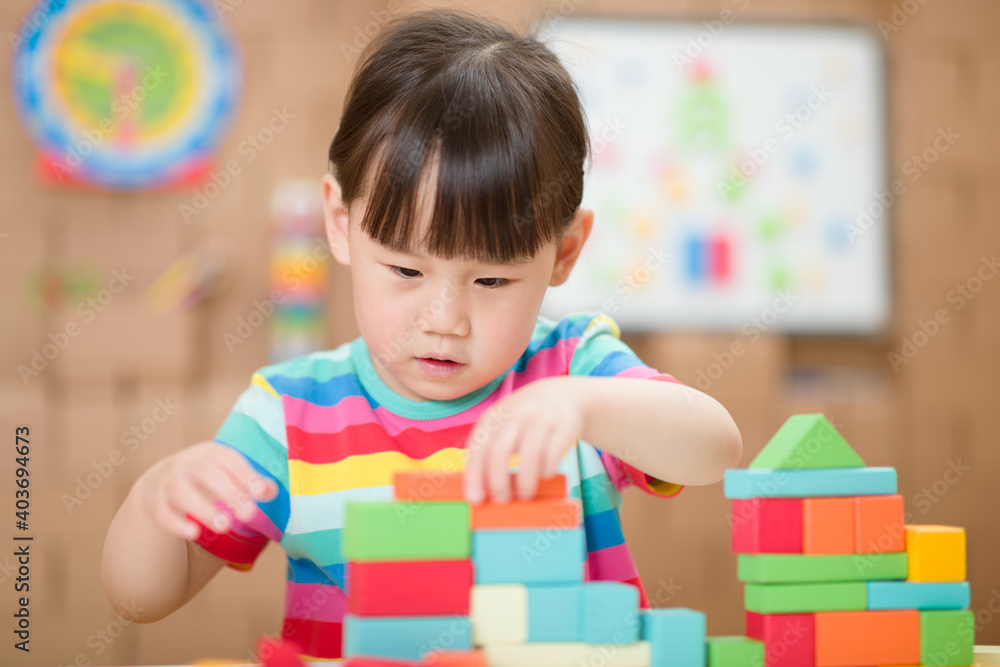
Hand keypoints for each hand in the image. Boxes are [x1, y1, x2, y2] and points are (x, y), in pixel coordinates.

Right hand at [139, 441, 276, 540]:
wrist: (160, 482)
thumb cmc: (207, 478)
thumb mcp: (228, 473)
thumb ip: (251, 482)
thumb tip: (271, 491)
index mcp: (208, 452)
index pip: (227, 459)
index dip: (244, 474)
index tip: (260, 492)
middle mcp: (186, 463)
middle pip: (206, 473)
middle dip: (229, 493)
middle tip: (249, 514)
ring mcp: (168, 482)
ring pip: (182, 492)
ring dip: (204, 509)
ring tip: (225, 527)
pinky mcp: (156, 503)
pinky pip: (163, 513)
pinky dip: (177, 523)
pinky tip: (194, 533)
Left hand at [463, 377, 585, 503]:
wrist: (563, 395)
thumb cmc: (525, 420)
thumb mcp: (503, 425)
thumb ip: (489, 450)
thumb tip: (478, 489)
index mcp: (495, 417)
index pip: (478, 447)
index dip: (475, 474)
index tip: (475, 498)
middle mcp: (516, 416)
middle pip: (500, 451)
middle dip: (498, 481)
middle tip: (502, 500)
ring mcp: (541, 420)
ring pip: (529, 454)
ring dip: (525, 481)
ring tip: (525, 494)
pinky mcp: (564, 427)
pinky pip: (553, 453)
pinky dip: (547, 469)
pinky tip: (545, 475)